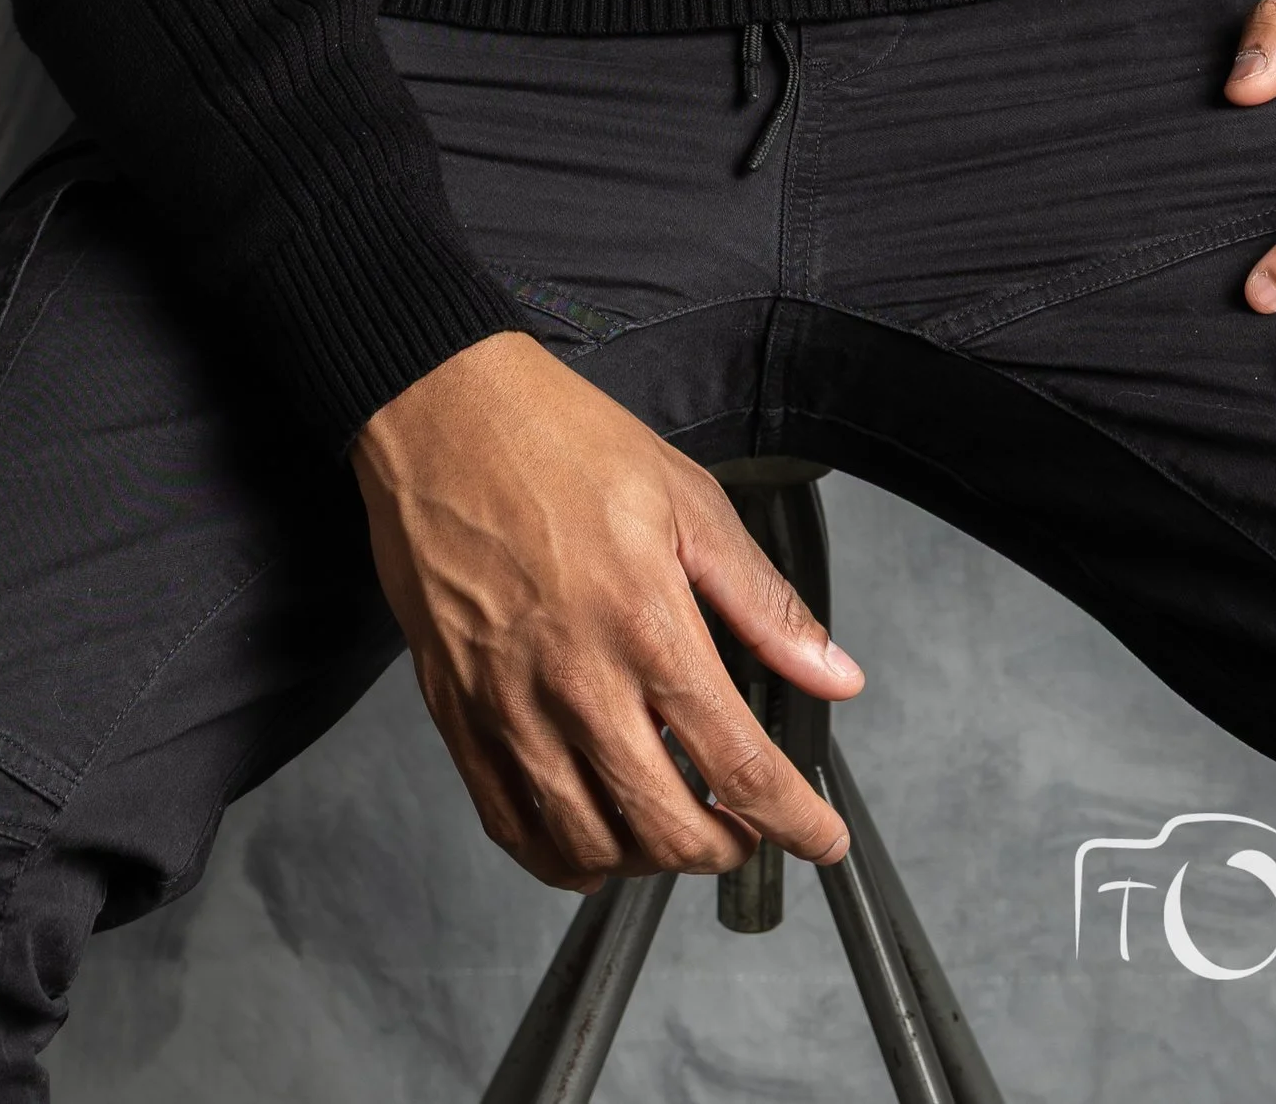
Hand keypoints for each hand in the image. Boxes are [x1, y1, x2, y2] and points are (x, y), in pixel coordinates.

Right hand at [351, 329, 861, 891]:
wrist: (441, 414)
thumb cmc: (558, 441)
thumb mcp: (688, 500)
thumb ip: (763, 602)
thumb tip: (834, 673)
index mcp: (647, 625)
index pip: (738, 765)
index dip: (794, 822)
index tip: (820, 838)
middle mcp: (577, 682)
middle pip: (667, 828)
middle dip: (726, 849)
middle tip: (749, 832)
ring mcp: (509, 707)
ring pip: (589, 845)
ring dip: (649, 862)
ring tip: (676, 830)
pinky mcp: (457, 714)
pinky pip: (510, 827)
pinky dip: (562, 857)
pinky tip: (593, 837)